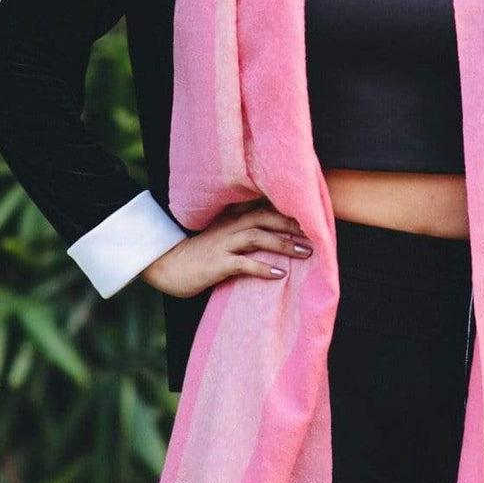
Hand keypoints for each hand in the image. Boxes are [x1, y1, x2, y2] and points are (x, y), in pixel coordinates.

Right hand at [139, 197, 313, 297]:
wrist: (167, 266)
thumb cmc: (200, 254)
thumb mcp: (222, 237)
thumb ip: (244, 232)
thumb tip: (274, 234)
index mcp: (233, 219)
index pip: (264, 208)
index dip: (289, 210)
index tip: (312, 216)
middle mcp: (230, 227)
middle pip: (266, 217)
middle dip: (292, 224)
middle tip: (317, 233)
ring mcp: (223, 244)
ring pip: (258, 237)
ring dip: (283, 244)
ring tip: (305, 252)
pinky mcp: (218, 264)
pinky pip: (244, 264)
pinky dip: (263, 268)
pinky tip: (280, 274)